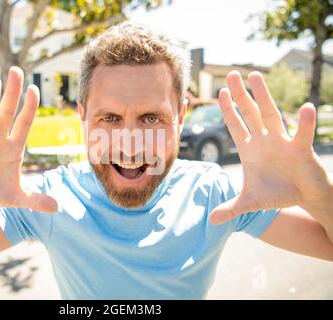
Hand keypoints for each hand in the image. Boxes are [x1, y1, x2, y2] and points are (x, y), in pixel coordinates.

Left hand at [210, 71, 331, 223]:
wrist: (302, 197)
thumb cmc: (276, 193)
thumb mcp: (250, 202)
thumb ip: (231, 209)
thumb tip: (211, 221)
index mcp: (249, 149)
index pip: (235, 125)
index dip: (227, 110)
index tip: (219, 93)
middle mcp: (264, 140)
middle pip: (249, 113)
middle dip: (240, 95)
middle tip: (231, 74)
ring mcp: (282, 142)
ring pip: (271, 115)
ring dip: (263, 97)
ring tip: (255, 77)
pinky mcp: (301, 149)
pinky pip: (301, 133)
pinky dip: (304, 122)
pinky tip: (305, 107)